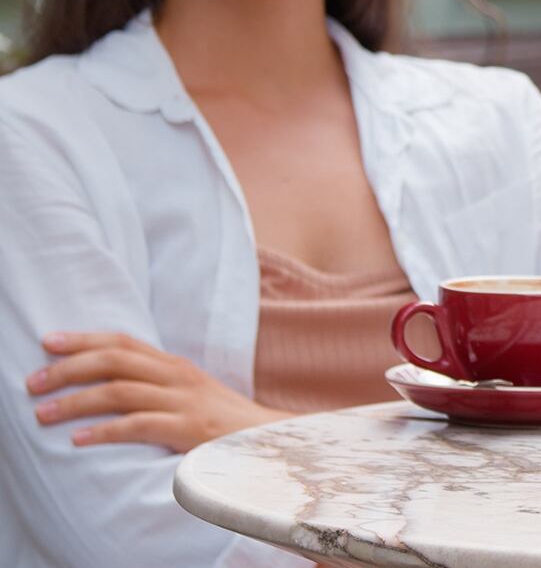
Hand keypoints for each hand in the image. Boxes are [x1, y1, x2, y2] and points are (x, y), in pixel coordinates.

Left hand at [25, 332, 291, 451]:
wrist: (268, 441)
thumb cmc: (221, 422)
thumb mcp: (189, 394)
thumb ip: (155, 383)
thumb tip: (109, 381)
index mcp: (175, 365)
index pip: (124, 342)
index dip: (84, 338)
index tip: (48, 341)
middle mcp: (177, 376)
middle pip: (116, 361)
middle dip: (69, 368)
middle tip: (33, 382)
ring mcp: (184, 401)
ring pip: (120, 391)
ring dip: (75, 401)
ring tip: (43, 413)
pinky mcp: (188, 430)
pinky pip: (138, 425)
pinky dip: (104, 431)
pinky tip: (78, 439)